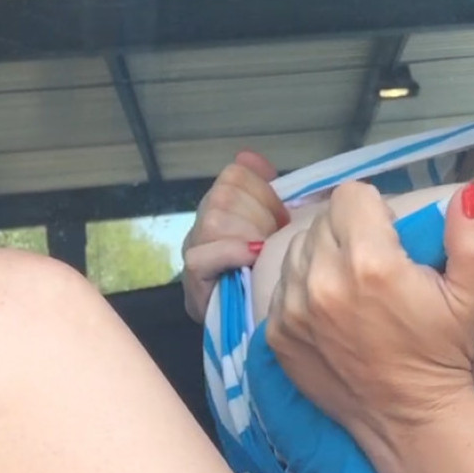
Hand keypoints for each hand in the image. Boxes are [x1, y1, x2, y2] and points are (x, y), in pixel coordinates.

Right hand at [181, 150, 289, 322]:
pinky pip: (204, 254)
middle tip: (272, 240)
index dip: (264, 193)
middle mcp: (202, 220)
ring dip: (247, 236)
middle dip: (259, 217)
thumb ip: (268, 189)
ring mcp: (193, 248)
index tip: (281, 218)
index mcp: (223, 201)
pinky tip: (251, 259)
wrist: (250, 316)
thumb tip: (249, 156)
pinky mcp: (192, 278)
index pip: (235, 174)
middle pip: (225, 195)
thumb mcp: (276, 222)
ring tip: (262, 253)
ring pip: (214, 220)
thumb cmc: (268, 266)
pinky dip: (232, 253)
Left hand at [266, 181, 473, 443]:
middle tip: (373, 262)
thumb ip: (471, 238)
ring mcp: (294, 308)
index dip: (374, 210)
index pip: (352, 195)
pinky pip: (282, 285)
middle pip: (324, 219)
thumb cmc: (444, 352)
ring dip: (322, 256)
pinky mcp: (276, 333)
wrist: (409, 419)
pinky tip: (330, 310)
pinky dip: (303, 288)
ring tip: (350, 284)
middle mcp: (324, 280)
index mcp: (372, 262)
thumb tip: (465, 194)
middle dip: (349, 230)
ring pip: (298, 248)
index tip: (389, 235)